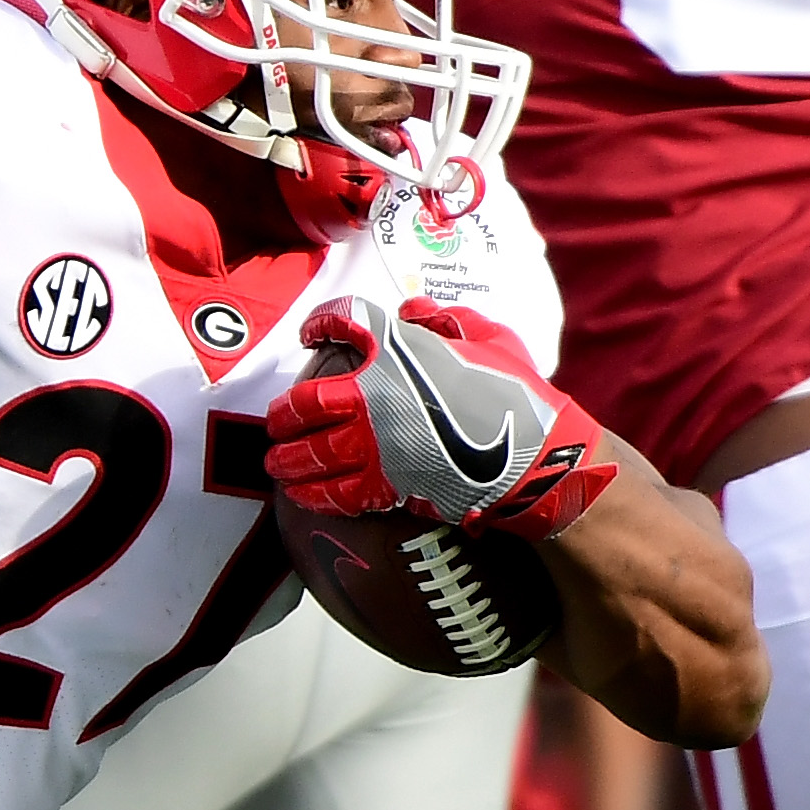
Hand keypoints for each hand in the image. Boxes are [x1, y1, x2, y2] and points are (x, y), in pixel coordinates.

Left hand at [267, 294, 616, 532]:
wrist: (533, 454)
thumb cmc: (516, 392)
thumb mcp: (488, 337)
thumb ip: (445, 320)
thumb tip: (411, 314)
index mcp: (397, 351)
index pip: (345, 323)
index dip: (322, 324)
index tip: (311, 333)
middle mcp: (375, 395)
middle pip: (307, 401)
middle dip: (284, 413)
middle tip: (276, 420)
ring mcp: (376, 444)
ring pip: (312, 452)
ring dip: (288, 458)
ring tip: (275, 463)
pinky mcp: (386, 486)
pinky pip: (336, 493)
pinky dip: (313, 494)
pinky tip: (301, 495)